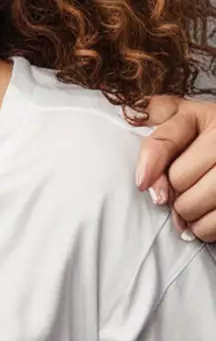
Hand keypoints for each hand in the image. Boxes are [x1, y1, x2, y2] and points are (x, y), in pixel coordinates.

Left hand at [137, 96, 215, 240]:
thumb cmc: (208, 134)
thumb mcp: (185, 114)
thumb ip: (158, 112)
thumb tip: (132, 115)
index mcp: (204, 116)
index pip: (164, 142)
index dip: (149, 165)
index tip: (141, 184)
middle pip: (178, 179)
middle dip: (171, 191)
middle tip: (176, 193)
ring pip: (195, 203)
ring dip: (186, 212)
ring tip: (190, 207)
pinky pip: (214, 222)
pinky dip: (204, 228)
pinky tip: (203, 220)